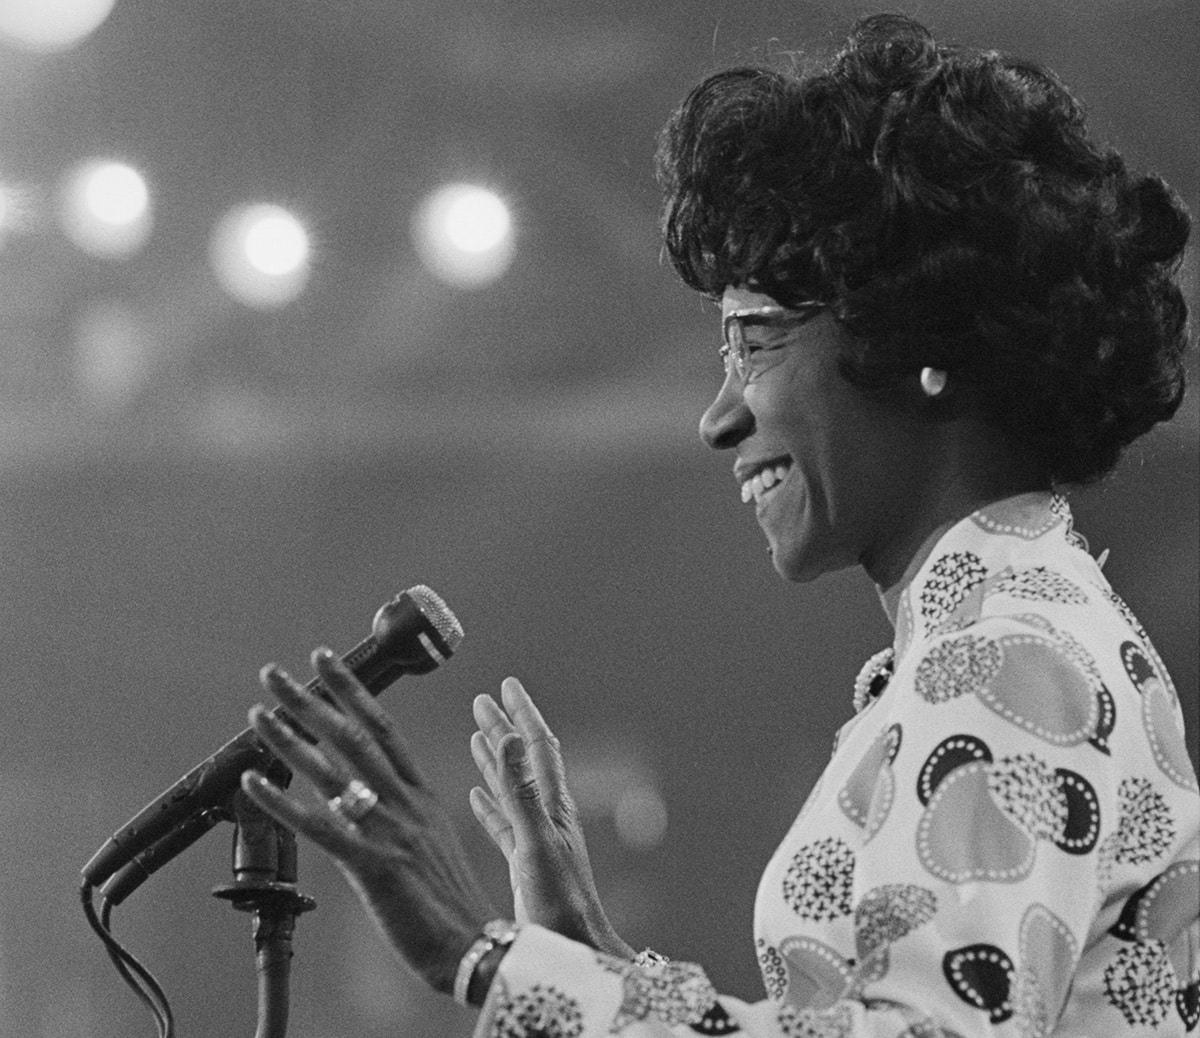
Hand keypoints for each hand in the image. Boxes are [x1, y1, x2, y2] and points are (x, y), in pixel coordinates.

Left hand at [239, 649, 493, 995]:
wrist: (475, 946)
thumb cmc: (451, 901)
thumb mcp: (434, 841)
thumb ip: (403, 812)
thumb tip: (366, 794)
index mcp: (422, 795)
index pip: (383, 727)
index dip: (351, 692)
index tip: (325, 661)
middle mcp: (406, 803)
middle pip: (354, 736)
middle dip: (311, 699)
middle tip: (276, 673)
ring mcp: (390, 831)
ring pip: (334, 772)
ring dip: (290, 739)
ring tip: (257, 715)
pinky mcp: (373, 866)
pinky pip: (321, 827)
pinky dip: (284, 803)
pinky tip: (254, 784)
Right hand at [470, 677, 633, 958]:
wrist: (574, 949)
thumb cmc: (560, 903)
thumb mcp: (535, 841)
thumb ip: (521, 790)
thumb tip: (515, 739)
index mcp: (552, 805)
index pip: (538, 745)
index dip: (522, 714)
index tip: (507, 686)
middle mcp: (547, 815)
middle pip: (522, 760)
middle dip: (504, 728)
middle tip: (483, 701)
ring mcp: (537, 838)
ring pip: (512, 787)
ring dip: (495, 759)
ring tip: (477, 735)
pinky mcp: (526, 862)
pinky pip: (504, 821)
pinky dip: (490, 803)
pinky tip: (477, 796)